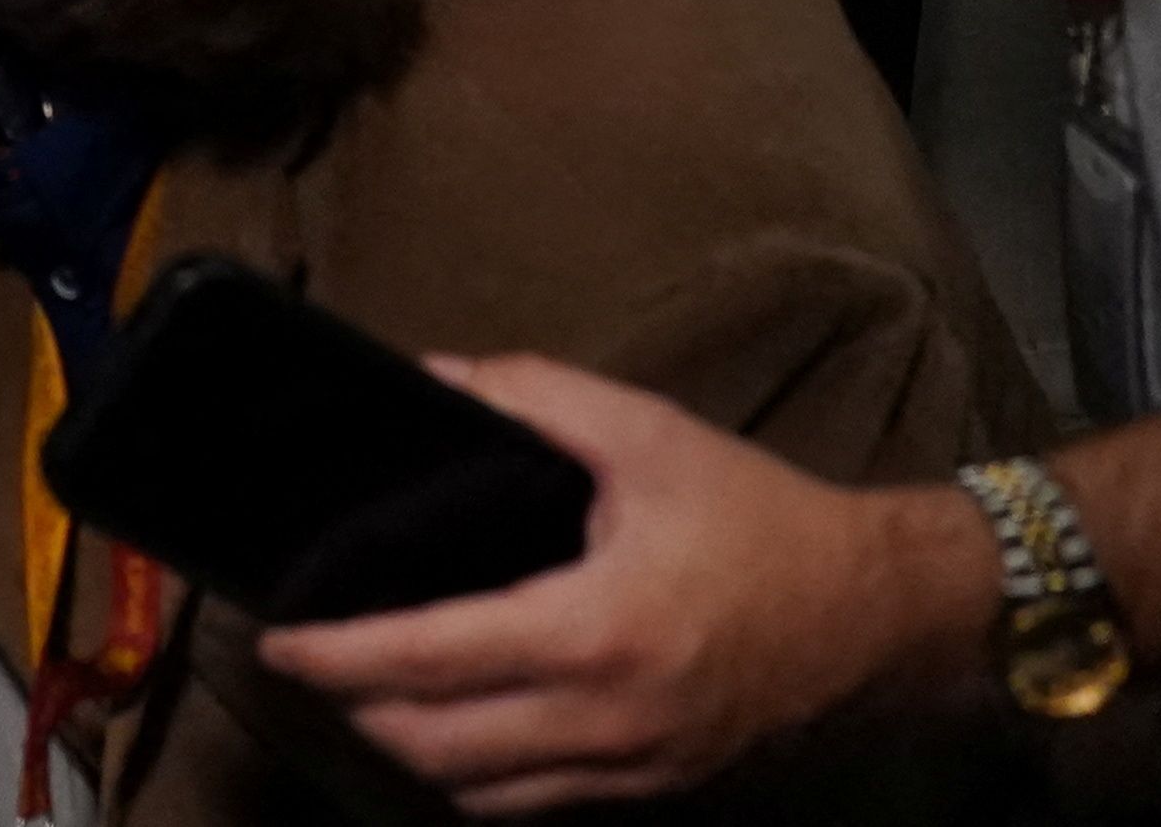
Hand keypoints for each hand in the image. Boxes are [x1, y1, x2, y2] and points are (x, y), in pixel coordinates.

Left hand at [255, 355, 990, 813]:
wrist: (880, 612)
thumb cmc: (764, 518)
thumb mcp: (646, 433)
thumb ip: (529, 396)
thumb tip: (431, 377)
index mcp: (593, 629)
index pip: (428, 661)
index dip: (339, 656)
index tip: (280, 638)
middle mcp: (606, 718)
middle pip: (434, 747)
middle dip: (357, 710)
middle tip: (316, 659)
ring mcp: (631, 768)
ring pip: (478, 795)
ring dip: (411, 753)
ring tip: (372, 694)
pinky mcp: (655, 789)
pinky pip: (535, 808)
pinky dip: (478, 780)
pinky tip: (457, 730)